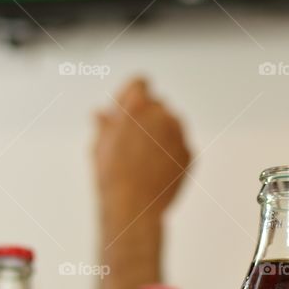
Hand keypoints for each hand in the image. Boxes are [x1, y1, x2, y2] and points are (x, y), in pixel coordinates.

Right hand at [93, 78, 190, 225]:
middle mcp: (161, 115)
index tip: (126, 110)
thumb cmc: (111, 176)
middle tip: (132, 139)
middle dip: (146, 116)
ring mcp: (179, 134)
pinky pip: (180, 144)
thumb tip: (101, 113)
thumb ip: (105, 125)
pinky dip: (171, 151)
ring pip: (172, 123)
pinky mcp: (189, 152)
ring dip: (161, 132)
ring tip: (143, 157)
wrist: (134, 206)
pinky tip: (155, 169)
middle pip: (157, 103)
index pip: (141, 82)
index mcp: (137, 106)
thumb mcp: (100, 146)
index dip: (132, 95)